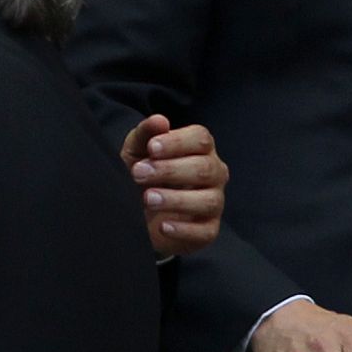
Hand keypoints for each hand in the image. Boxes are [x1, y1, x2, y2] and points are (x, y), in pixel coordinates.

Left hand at [119, 114, 227, 255]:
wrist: (140, 212)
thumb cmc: (143, 173)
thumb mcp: (136, 151)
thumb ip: (145, 133)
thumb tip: (159, 120)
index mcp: (200, 149)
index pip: (200, 139)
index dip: (177, 142)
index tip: (151, 148)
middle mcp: (213, 173)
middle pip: (204, 168)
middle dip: (169, 170)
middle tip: (138, 173)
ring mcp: (214, 202)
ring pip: (208, 200)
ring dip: (176, 199)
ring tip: (148, 199)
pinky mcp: (209, 230)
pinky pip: (205, 231)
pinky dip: (183, 229)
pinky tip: (162, 225)